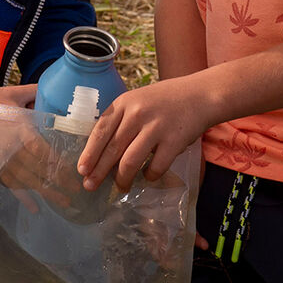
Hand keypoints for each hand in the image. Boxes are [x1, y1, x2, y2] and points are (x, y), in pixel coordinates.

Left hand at [75, 75, 215, 192]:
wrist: (200, 95)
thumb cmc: (164, 101)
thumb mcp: (137, 101)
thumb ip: (121, 122)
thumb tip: (100, 155)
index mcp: (124, 103)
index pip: (100, 131)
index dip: (90, 153)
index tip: (82, 170)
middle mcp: (137, 114)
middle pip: (112, 149)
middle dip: (99, 171)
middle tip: (90, 186)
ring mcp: (156, 127)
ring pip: (130, 161)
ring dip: (122, 179)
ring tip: (121, 187)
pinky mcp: (174, 141)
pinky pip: (155, 167)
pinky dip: (150, 176)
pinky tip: (148, 176)